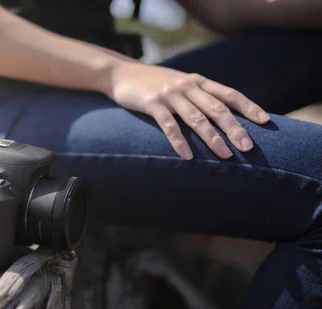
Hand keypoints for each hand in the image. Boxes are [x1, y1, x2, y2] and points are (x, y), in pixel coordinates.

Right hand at [106, 63, 269, 159]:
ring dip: (212, 138)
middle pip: (217, 109)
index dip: (248, 107)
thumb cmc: (154, 84)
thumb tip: (222, 117)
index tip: (264, 122)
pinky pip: (169, 125)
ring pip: (196, 118)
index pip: (229, 94)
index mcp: (198, 82)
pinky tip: (187, 156)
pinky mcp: (152, 104)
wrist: (122, 73)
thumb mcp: (180, 84)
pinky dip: (179, 141)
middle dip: (235, 128)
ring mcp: (170, 95)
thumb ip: (198, 96)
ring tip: (225, 156)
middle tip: (248, 148)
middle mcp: (188, 86)